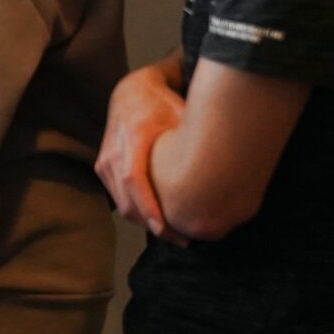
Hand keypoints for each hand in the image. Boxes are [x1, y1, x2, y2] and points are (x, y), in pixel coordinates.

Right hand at [98, 60, 185, 240]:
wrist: (130, 93)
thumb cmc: (161, 104)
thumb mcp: (182, 114)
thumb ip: (197, 136)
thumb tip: (231, 160)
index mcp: (133, 137)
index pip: (133, 178)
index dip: (148, 206)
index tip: (165, 228)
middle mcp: (113, 152)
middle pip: (127, 200)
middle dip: (154, 225)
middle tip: (184, 240)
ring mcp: (104, 162)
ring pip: (123, 204)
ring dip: (146, 224)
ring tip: (176, 235)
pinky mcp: (103, 169)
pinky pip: (119, 199)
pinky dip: (138, 214)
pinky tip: (160, 222)